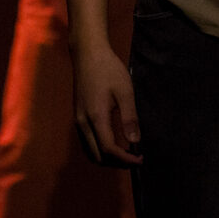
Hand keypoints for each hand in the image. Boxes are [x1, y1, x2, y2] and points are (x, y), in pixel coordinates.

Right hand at [73, 42, 141, 165]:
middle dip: (116, 163)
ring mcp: (78, 120)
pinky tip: (113, 143)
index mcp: (96, 117)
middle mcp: (83, 123)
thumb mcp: (124, 91)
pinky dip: (99, 150)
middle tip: (135, 158)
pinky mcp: (78, 116)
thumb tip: (135, 141)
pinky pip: (87, 142)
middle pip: (97, 156)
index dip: (125, 159)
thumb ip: (129, 118)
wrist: (87, 54)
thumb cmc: (108, 69)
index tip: (140, 160)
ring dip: (107, 158)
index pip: (109, 149)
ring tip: (126, 153)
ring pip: (90, 151)